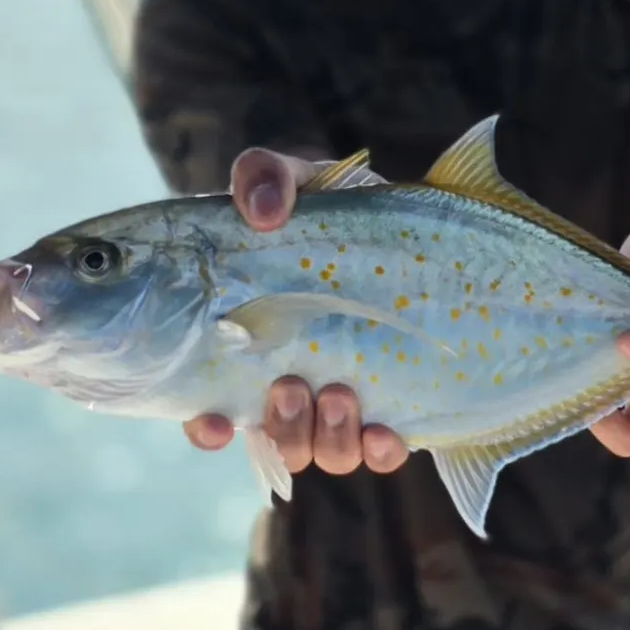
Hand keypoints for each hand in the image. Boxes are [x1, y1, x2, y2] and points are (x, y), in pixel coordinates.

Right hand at [183, 146, 408, 476]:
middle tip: (292, 385)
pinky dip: (378, 450)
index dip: (206, 427)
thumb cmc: (343, 211)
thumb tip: (263, 211)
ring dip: (326, 437)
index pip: (211, 405)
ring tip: (342, 393)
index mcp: (255, 341)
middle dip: (280, 426)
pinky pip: (379, 453)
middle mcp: (293, 381)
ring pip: (321, 453)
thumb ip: (265, 176)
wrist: (423, 231)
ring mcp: (344, 400)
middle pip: (272, 439)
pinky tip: (386, 433)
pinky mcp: (395, 408)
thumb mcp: (301, 180)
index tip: (214, 424)